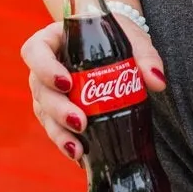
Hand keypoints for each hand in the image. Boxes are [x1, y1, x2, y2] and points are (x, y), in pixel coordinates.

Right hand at [19, 16, 165, 164]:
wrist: (116, 46)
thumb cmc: (117, 36)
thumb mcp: (132, 38)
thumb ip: (145, 56)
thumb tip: (157, 81)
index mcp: (54, 40)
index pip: (35, 51)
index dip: (45, 68)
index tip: (67, 83)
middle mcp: (44, 68)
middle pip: (40, 90)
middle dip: (57, 110)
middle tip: (80, 122)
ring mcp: (48, 92)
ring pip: (44, 114)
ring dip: (59, 133)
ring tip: (78, 149)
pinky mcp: (56, 113)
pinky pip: (56, 129)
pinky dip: (67, 142)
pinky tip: (80, 155)